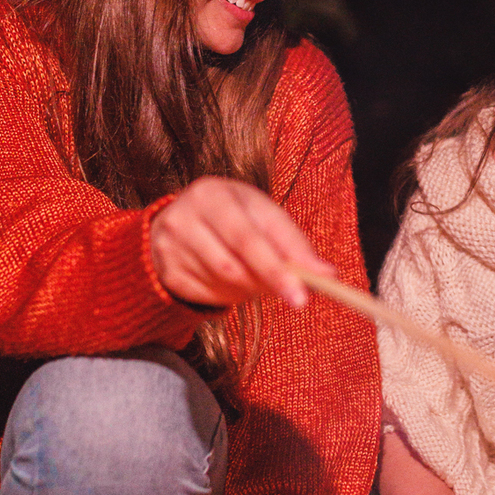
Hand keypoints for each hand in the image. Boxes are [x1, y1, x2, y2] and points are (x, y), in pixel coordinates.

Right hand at [150, 178, 334, 310]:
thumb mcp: (262, 216)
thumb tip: (327, 274)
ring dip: (249, 289)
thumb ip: (293, 244)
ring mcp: (170, 246)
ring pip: (223, 283)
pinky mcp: (167, 272)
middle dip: (270, 282)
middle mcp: (185, 216)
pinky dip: (229, 296)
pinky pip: (207, 296)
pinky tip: (232, 282)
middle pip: (233, 263)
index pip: (249, 236)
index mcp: (213, 194)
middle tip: (299, 300)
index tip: (307, 290)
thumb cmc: (234, 217)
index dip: (278, 266)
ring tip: (258, 278)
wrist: (179, 222)